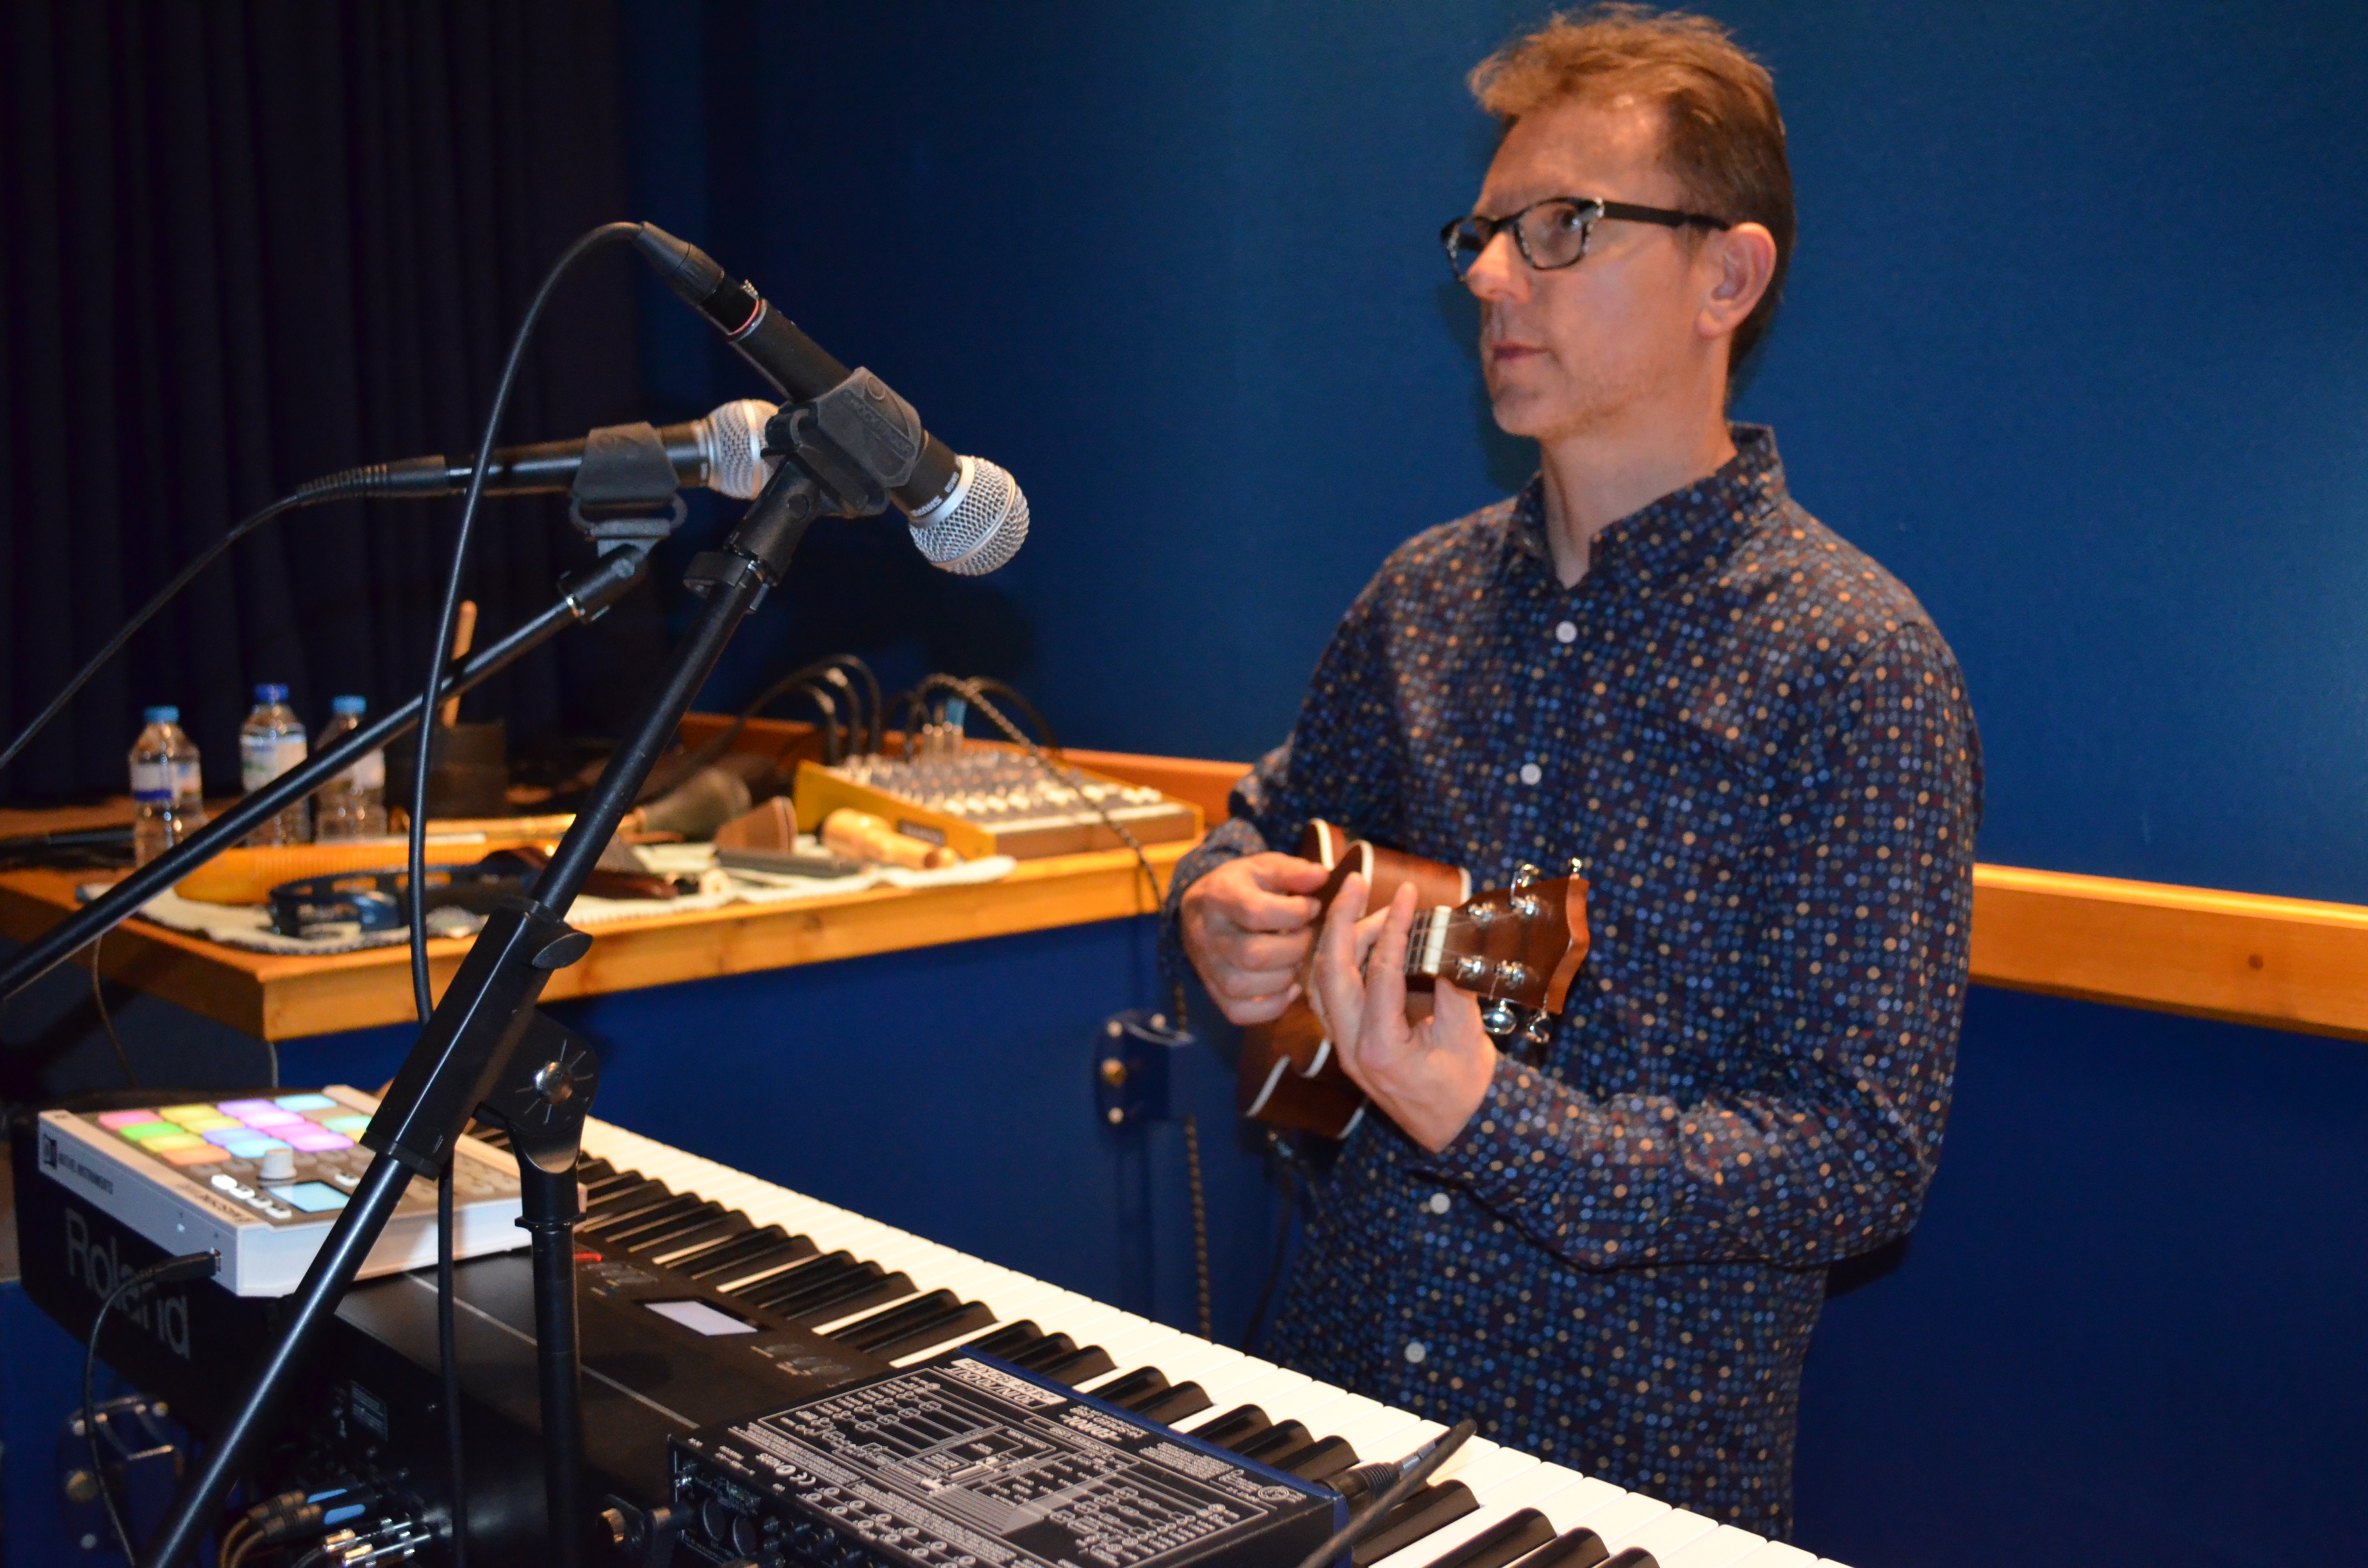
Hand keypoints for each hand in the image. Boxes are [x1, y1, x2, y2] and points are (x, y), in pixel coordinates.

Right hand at [1178, 852, 1330, 1023]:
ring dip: (1284, 977)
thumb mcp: (1265, 867)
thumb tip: (1320, 877)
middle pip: (1252, 955)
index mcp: (1219, 895)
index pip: (1256, 912)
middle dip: (1294, 948)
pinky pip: (1239, 1012)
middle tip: (1307, 936)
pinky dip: (1271, 1006)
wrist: (1203, 907)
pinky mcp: (1212, 992)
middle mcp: (1206, 934)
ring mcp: (1206, 967)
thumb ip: (1293, 871)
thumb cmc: (1243, 886)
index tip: (1311, 906)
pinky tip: (1286, 986)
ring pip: (1244, 987)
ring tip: (1296, 960)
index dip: (1294, 913)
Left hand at [1310, 875, 1496, 1152]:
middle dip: (1339, 921)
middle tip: (1355, 883)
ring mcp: (1342, 1048)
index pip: (1379, 973)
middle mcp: (1350, 1049)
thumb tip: (1443, 935)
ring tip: (1362, 907)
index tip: (1407, 894)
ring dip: (1337, 940)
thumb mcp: (1467, 1035)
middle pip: (1329, 972)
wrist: (1457, 1130)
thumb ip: (1453, 986)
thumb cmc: (1466, 1088)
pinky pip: (1326, 996)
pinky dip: (1335, 962)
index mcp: (1381, 1048)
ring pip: (1321, 982)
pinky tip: (1354, 940)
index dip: (1393, 927)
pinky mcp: (1344, 1044)